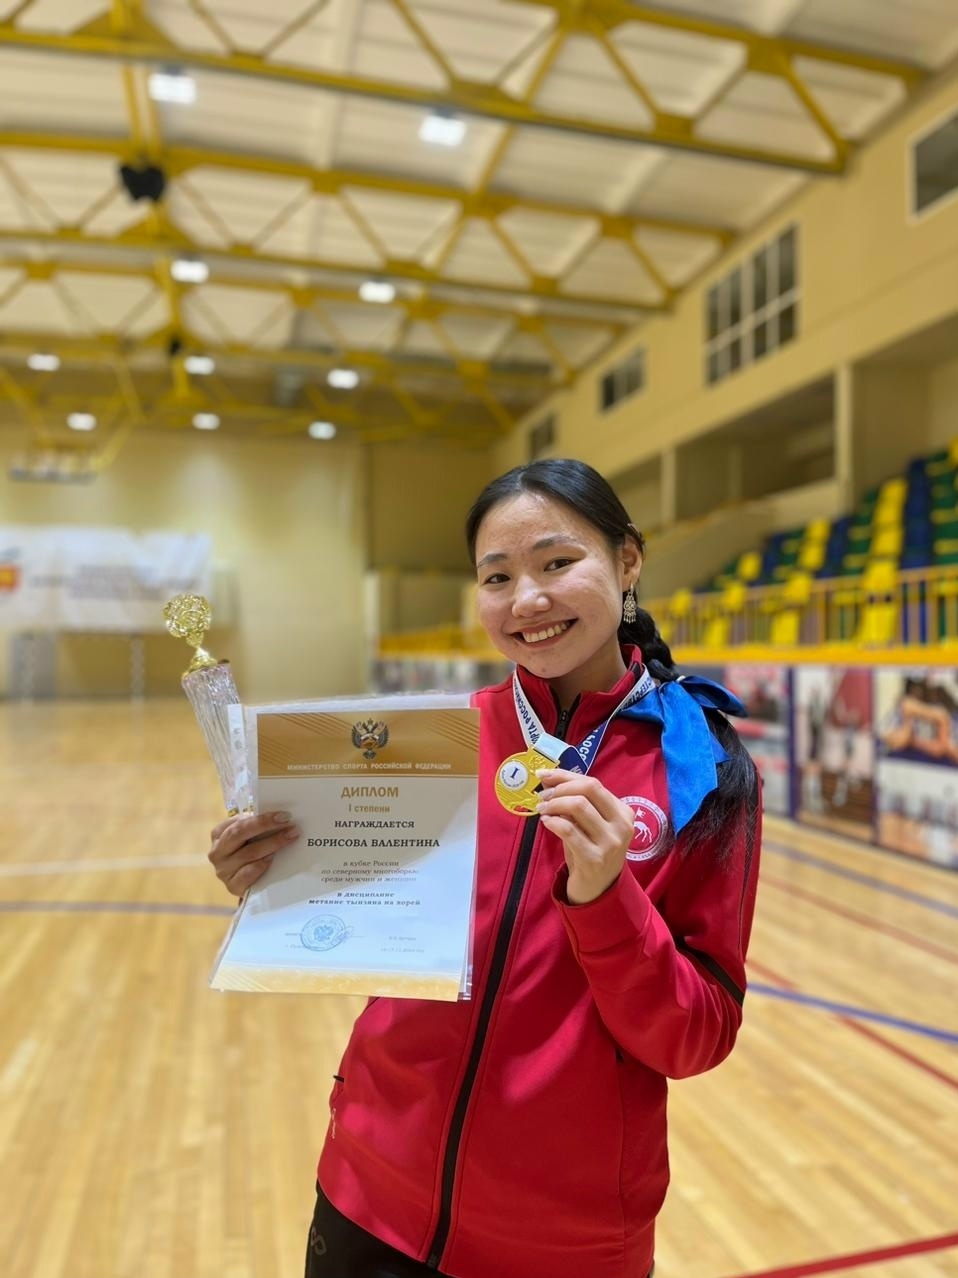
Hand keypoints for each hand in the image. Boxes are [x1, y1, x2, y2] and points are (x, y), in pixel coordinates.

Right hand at [209, 810, 299, 896]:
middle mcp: (217, 852)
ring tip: (289, 838)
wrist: (246, 883)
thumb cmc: (248, 852)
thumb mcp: (248, 837)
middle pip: (240, 833)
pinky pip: (248, 874)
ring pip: (249, 853)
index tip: (283, 816)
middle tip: (288, 824)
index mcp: (219, 834)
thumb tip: (279, 817)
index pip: (239, 822)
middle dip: (266, 826)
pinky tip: (273, 859)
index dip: (262, 818)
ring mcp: (223, 870)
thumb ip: (256, 826)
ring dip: (272, 844)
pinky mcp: (232, 886)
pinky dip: (262, 865)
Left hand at [535, 769, 634, 904]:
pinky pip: (569, 830)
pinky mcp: (594, 858)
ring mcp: (610, 843)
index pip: (593, 783)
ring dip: (554, 804)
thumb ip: (574, 801)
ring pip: (578, 806)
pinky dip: (554, 822)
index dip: (565, 775)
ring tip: (542, 809)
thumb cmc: (592, 849)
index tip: (543, 775)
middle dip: (560, 787)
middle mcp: (622, 825)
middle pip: (589, 789)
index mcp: (623, 811)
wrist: (598, 889)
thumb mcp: (588, 823)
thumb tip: (547, 778)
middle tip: (542, 796)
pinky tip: (546, 822)